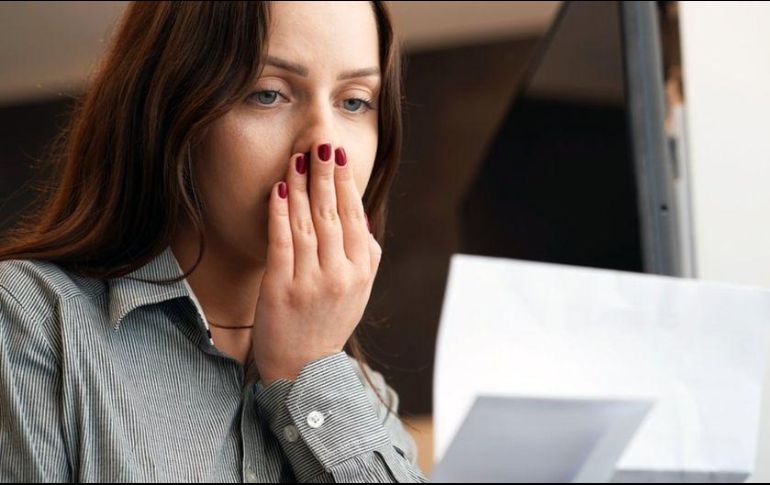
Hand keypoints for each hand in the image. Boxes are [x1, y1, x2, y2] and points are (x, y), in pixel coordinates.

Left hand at [252, 142, 380, 384]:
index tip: (337, 155)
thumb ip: (365, 252)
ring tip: (296, 158)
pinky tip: (279, 189)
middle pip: (332, 214)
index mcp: (362, 271)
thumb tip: (362, 212)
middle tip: (319, 143)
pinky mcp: (281, 289)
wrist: (304, 368)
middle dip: (324, 175)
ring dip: (301, 186)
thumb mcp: (360, 290)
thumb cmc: (330, 321)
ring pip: (307, 223)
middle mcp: (340, 275)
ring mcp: (310, 282)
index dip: (346, 183)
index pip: (356, 216)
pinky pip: (282, 242)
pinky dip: (280, 213)